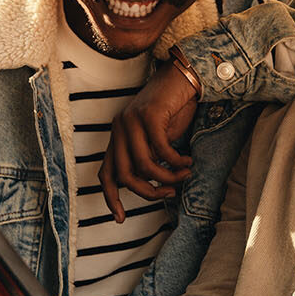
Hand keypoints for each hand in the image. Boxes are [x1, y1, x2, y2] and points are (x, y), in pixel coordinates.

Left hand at [99, 59, 197, 219]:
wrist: (183, 77)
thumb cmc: (172, 109)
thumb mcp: (156, 138)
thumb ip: (148, 158)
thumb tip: (151, 185)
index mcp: (118, 136)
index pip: (106, 174)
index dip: (111, 199)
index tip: (121, 218)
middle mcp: (119, 128)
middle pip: (125, 176)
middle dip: (148, 192)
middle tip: (169, 194)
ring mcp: (132, 121)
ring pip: (144, 166)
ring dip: (168, 178)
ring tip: (184, 175)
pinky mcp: (149, 115)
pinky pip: (161, 150)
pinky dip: (176, 161)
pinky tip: (187, 161)